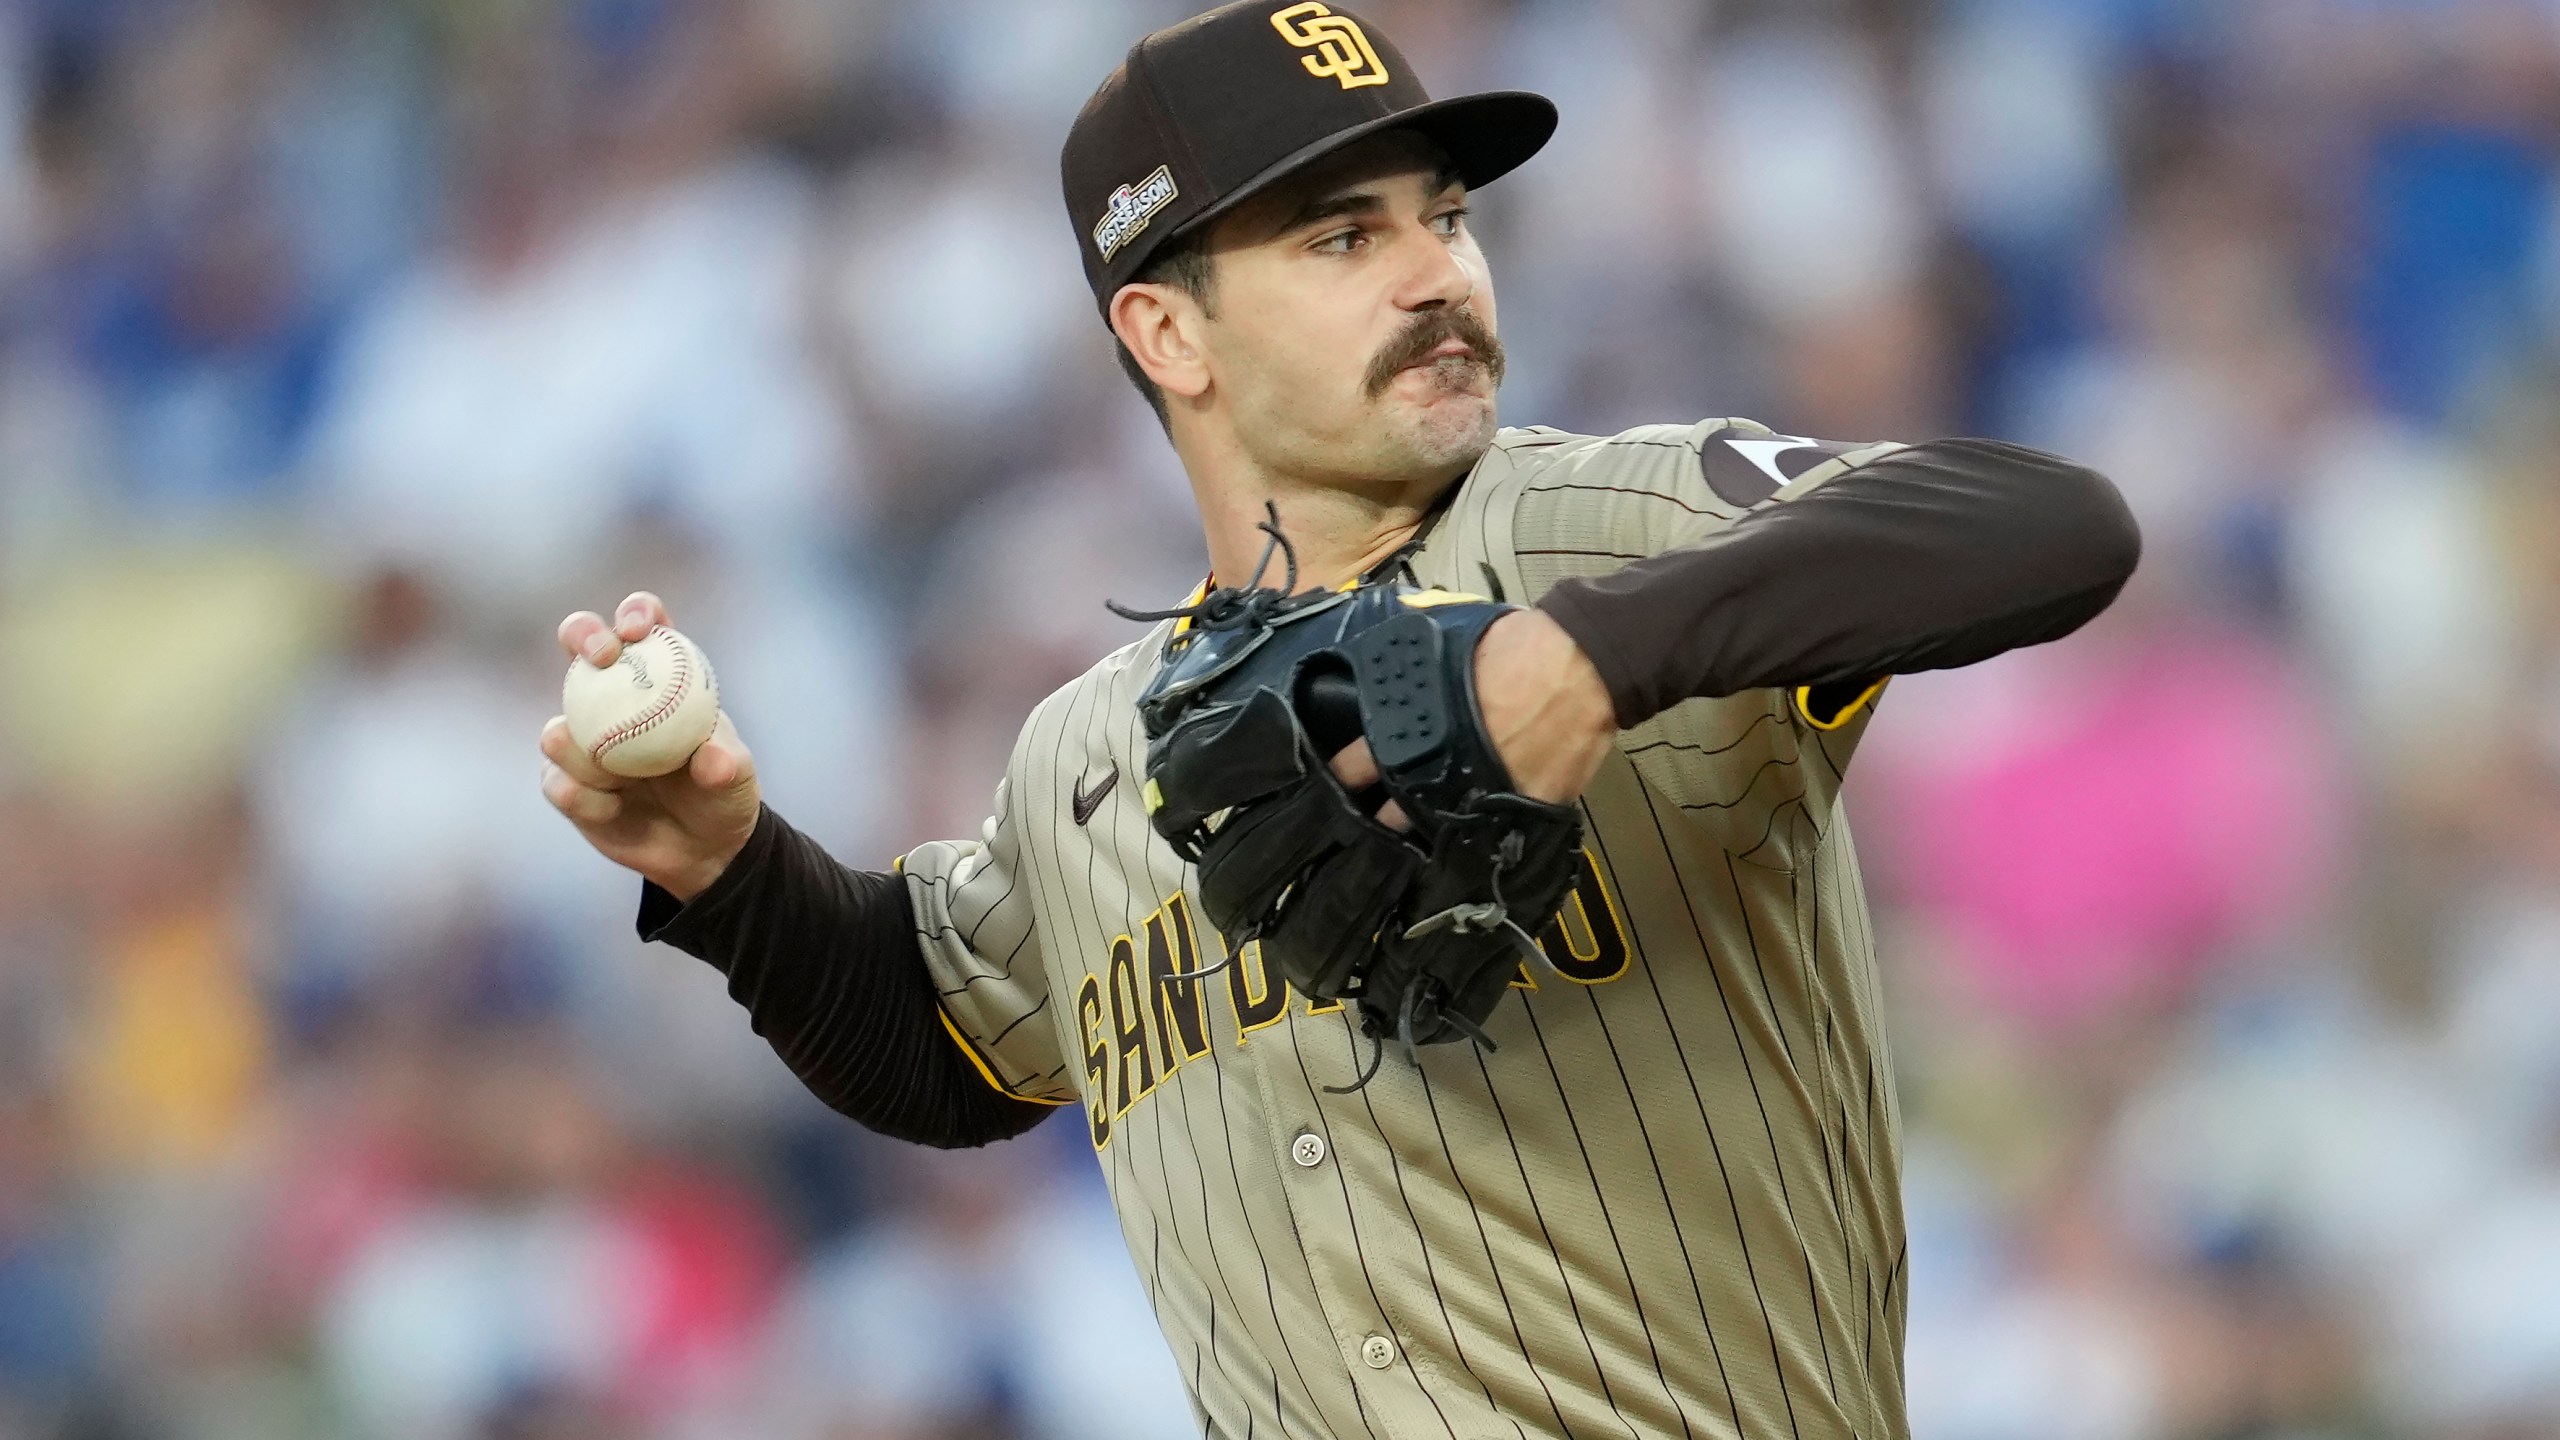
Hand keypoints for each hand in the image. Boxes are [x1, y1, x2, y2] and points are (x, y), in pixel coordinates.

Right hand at [541, 592, 759, 900]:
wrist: (701, 848)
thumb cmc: (721, 795)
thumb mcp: (736, 778)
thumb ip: (727, 765)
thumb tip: (710, 758)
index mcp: (657, 675)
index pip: (643, 625)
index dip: (635, 613)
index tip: (639, 629)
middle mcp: (612, 696)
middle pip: (581, 645)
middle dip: (583, 634)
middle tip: (602, 657)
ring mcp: (582, 738)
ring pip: (558, 730)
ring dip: (582, 752)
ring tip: (619, 779)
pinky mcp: (564, 782)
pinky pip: (557, 783)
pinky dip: (584, 797)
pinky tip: (611, 809)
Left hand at [1330, 608, 1615, 826]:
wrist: (1577, 667)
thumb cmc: (1512, 647)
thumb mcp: (1441, 642)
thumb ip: (1414, 666)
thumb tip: (1395, 663)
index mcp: (1406, 731)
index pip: (1352, 766)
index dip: (1339, 778)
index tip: (1333, 786)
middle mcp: (1430, 774)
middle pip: (1385, 817)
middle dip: (1375, 822)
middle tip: (1370, 825)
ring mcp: (1472, 801)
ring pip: (1432, 839)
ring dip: (1423, 839)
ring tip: (1416, 843)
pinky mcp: (1515, 816)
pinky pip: (1486, 840)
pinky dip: (1478, 842)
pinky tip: (1468, 847)